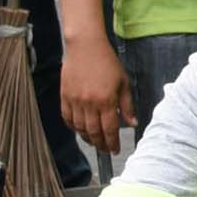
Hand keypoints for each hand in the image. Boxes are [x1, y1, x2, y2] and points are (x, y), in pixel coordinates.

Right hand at [60, 29, 135, 154]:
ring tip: (95, 142)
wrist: (85, 46)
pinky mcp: (64, 96)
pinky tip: (80, 130)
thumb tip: (132, 124)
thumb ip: (127, 105)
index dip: (112, 142)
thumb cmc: (107, 63)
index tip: (115, 150)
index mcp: (106, 101)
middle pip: (94, 132)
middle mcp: (89, 103)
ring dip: (87, 138)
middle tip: (105, 149)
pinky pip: (67, 118)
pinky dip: (73, 127)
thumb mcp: (124, 83)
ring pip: (79, 128)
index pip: (110, 129)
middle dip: (101, 144)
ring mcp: (75, 100)